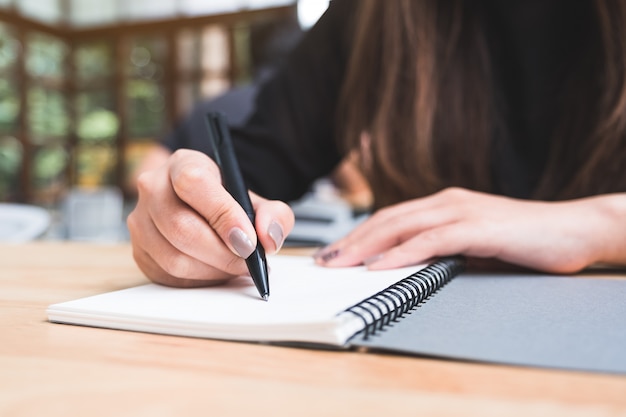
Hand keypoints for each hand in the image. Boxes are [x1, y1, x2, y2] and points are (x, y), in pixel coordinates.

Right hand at [127, 149, 293, 286]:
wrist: (200, 208)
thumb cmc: (226, 203)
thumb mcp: (255, 200)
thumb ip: (274, 215)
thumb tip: (268, 238)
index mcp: (182, 164)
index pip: (193, 183)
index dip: (223, 216)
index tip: (248, 240)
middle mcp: (153, 188)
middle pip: (181, 227)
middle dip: (222, 253)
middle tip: (248, 261)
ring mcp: (140, 221)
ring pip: (173, 257)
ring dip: (212, 270)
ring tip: (235, 266)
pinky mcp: (139, 252)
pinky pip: (168, 276)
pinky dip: (199, 280)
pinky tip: (216, 271)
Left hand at [314, 187, 625, 272]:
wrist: (573, 228)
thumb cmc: (524, 238)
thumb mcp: (473, 243)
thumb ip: (443, 248)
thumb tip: (408, 266)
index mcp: (443, 204)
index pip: (390, 218)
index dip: (358, 235)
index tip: (335, 253)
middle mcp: (446, 202)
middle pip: (386, 219)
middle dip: (351, 241)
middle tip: (324, 260)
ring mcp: (461, 212)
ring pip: (401, 226)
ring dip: (366, 246)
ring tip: (339, 264)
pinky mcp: (477, 228)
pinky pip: (430, 240)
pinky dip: (401, 253)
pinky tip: (380, 266)